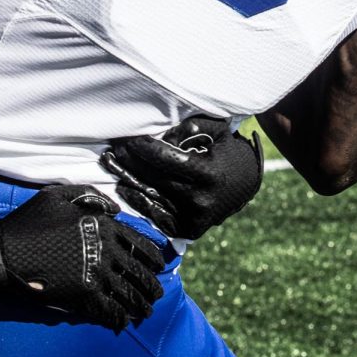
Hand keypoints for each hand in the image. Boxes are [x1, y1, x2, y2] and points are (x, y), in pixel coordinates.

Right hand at [0, 184, 163, 331]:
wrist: (5, 250)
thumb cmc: (30, 221)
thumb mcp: (58, 196)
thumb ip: (89, 197)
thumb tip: (114, 209)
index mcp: (101, 226)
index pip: (137, 243)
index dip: (151, 256)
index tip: (159, 266)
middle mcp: (103, 250)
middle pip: (137, 270)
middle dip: (150, 285)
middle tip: (157, 295)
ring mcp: (94, 273)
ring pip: (127, 291)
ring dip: (140, 304)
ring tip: (146, 312)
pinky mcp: (82, 294)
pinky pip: (108, 308)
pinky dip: (118, 316)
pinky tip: (123, 322)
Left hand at [100, 115, 262, 240]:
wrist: (246, 184)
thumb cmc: (227, 150)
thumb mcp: (216, 130)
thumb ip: (189, 127)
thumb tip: (161, 137)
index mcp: (208, 174)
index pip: (166, 159)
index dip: (144, 147)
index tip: (129, 137)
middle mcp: (200, 199)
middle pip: (154, 177)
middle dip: (130, 160)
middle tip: (114, 147)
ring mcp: (194, 217)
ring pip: (151, 195)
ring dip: (127, 178)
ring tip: (109, 163)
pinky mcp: (189, 229)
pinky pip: (157, 215)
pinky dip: (139, 201)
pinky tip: (124, 187)